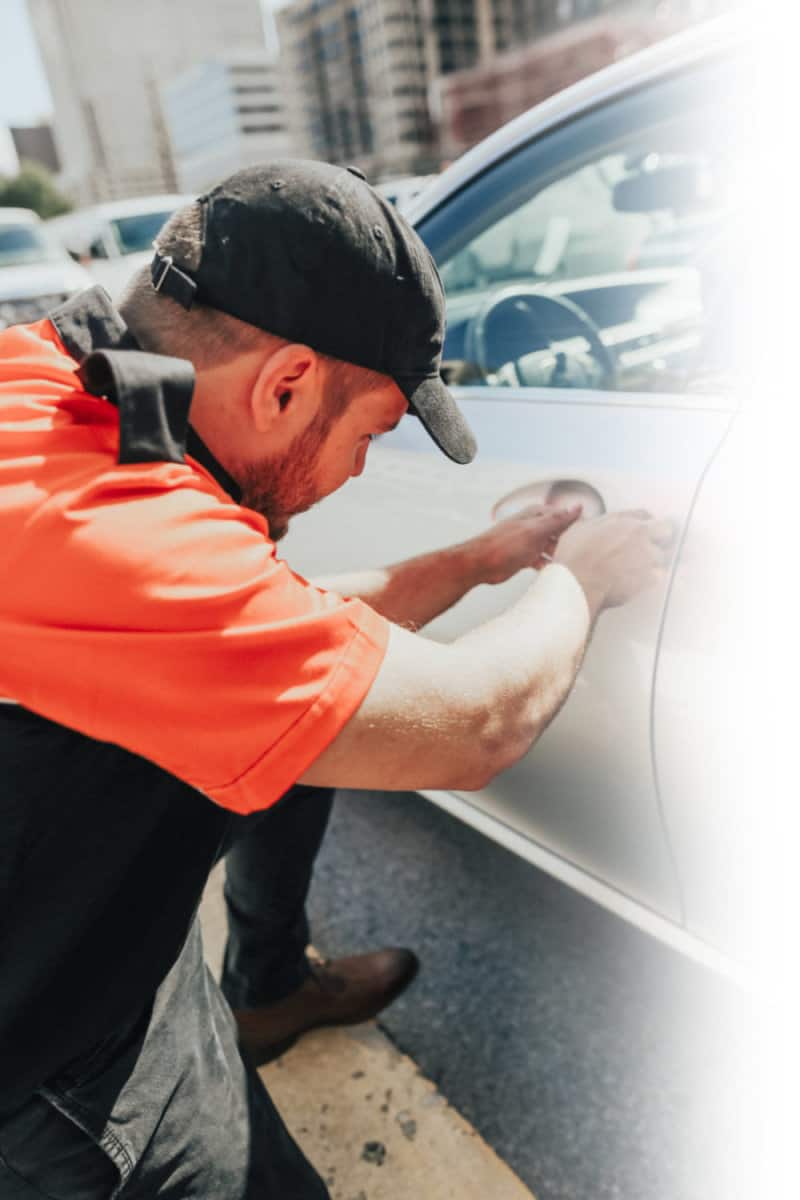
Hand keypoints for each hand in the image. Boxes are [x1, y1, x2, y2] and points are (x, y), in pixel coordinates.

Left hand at [468, 503, 582, 585]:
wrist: (480, 563)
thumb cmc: (504, 544)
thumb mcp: (536, 530)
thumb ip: (557, 520)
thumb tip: (577, 507)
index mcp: (536, 515)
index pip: (563, 516)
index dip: (576, 524)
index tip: (591, 533)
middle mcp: (533, 527)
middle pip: (558, 533)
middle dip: (570, 542)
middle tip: (585, 553)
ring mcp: (529, 543)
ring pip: (551, 548)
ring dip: (560, 555)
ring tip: (574, 565)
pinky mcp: (524, 558)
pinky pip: (542, 561)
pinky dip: (549, 566)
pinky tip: (557, 573)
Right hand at [554, 510, 673, 613]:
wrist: (578, 583)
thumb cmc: (575, 558)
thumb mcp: (580, 528)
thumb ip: (596, 523)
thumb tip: (596, 524)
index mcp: (624, 521)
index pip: (645, 514)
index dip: (642, 522)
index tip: (640, 527)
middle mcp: (641, 536)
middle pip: (665, 530)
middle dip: (659, 536)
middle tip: (648, 543)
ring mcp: (648, 558)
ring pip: (664, 555)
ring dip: (654, 559)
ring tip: (639, 566)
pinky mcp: (649, 579)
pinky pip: (658, 575)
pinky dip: (651, 578)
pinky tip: (638, 580)